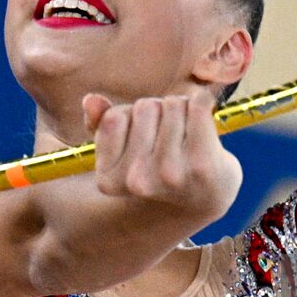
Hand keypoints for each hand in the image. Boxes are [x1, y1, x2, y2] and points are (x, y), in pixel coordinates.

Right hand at [81, 90, 241, 218]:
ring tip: (187, 133)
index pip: (114, 117)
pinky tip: (205, 118)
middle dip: (159, 111)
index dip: (131, 116)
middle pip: (145, 107)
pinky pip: (198, 105)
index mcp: (109, 180)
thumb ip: (101, 125)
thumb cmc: (161, 166)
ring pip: (172, 103)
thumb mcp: (124, 151)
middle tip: (170, 134)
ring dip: (182, 109)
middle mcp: (137, 181)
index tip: (145, 138)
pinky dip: (202, 101)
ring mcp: (170, 173)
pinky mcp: (202, 163)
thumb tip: (90, 100)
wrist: (206, 196)